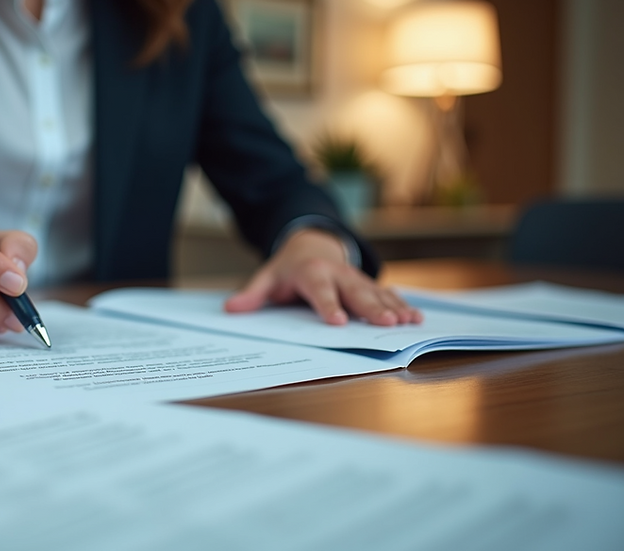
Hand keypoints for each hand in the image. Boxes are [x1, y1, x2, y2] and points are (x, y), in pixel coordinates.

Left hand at [224, 228, 421, 325]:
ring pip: (376, 293)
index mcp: (312, 272)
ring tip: (408, 322)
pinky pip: (387, 294)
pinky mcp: (368, 284)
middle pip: (356, 292)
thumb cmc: (288, 268)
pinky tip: (415, 317)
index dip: (329, 306)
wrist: (311, 244)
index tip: (338, 322)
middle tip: (386, 324)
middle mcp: (338, 274)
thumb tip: (231, 309)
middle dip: (371, 308)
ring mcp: (356, 279)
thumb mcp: (267, 277)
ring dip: (393, 307)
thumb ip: (253, 294)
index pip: (320, 291)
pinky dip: (402, 304)